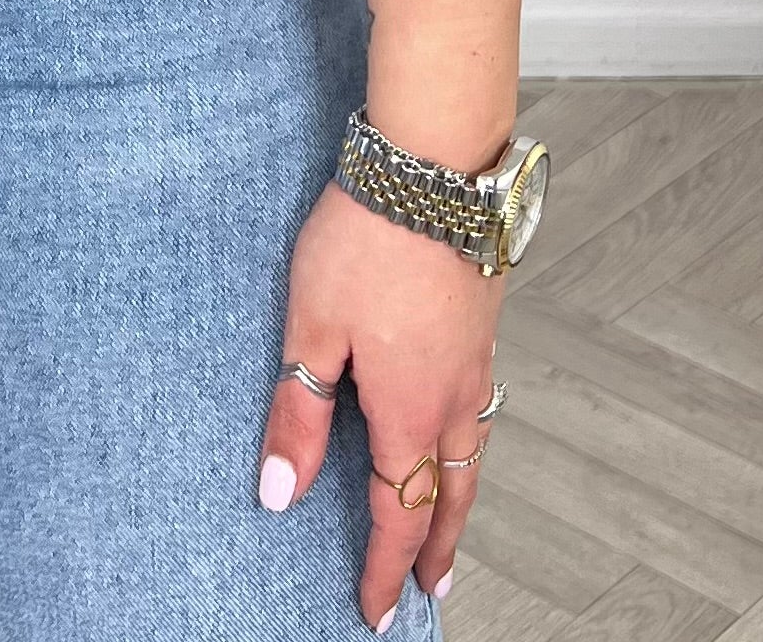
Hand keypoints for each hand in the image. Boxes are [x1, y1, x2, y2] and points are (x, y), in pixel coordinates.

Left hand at [257, 180, 499, 626]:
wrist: (432, 165)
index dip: (385, 566)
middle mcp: (452, 395)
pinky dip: (471, 442)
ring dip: (461, 500)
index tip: (377, 608)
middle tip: (432, 590)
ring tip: (451, 525)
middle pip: (450, 494)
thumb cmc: (365, 239)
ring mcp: (475, 358)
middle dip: (437, 548)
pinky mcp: (482, 321)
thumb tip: (281, 495)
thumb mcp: (310, 327)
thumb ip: (298, 413)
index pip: (398, 510)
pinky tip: (457, 427)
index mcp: (408, 409)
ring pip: (473, 451)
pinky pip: (480, 406)